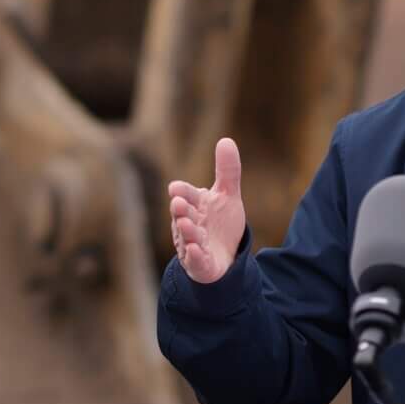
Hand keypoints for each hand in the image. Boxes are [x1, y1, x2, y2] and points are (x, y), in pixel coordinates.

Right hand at [166, 136, 247, 284]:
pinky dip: (194, 255)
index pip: (186, 194)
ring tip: (186, 223)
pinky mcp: (200, 263)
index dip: (182, 192)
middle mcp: (190, 223)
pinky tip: (195, 249)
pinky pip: (195, 260)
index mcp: (195, 205)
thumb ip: (227, 170)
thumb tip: (226, 139)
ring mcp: (193, 244)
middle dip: (181, 210)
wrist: (224, 256)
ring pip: (188, 237)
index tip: (176, 188)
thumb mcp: (228, 195)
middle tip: (178, 203)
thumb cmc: (220, 223)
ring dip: (186, 231)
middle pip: (183, 215)